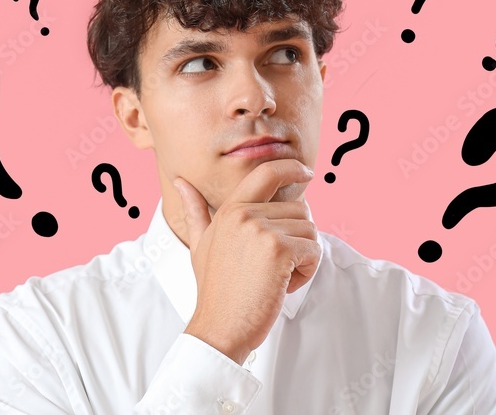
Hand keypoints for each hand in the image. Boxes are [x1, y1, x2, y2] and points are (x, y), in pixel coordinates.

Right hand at [175, 159, 320, 364]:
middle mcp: (245, 214)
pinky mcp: (280, 250)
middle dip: (298, 237)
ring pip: (310, 230)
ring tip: (275, 277)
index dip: (291, 168)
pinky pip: (314, 251)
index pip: (266, 173)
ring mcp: (262, 230)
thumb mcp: (199, 244)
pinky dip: (307, 271)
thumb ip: (195, 211)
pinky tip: (282, 285)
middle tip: (274, 266)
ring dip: (303, 257)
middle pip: (300, 208)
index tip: (306, 173)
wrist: (219, 328)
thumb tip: (181, 183)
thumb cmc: (214, 290)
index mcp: (230, 210)